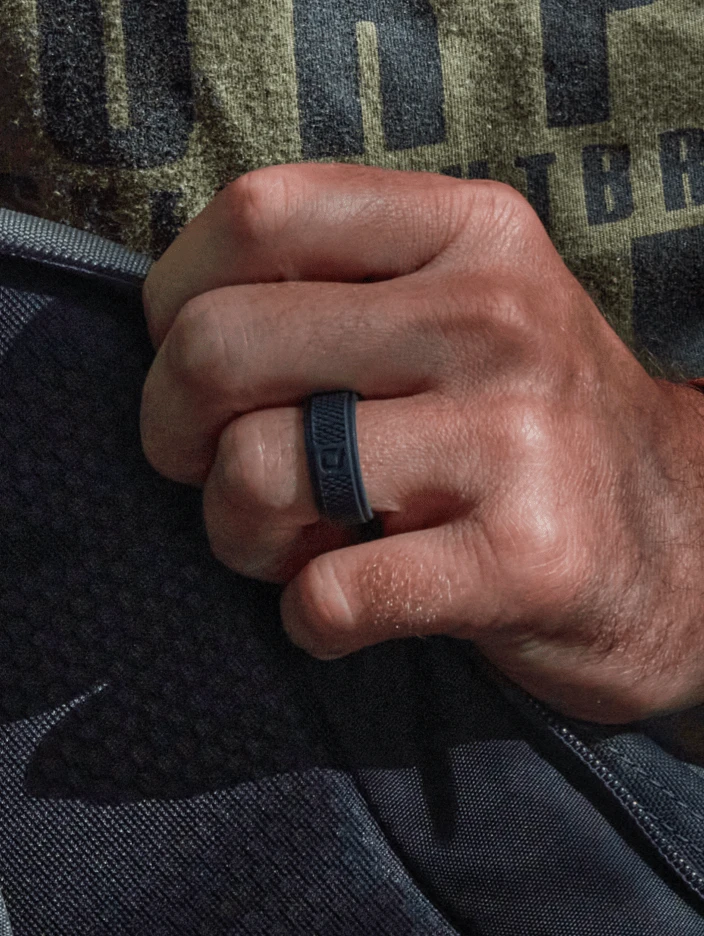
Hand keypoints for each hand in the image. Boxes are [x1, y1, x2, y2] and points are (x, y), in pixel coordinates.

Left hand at [140, 162, 703, 724]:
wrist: (683, 543)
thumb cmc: (530, 427)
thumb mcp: (462, 308)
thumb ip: (340, 288)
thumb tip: (179, 324)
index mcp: (470, 232)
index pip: (260, 214)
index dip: (176, 296)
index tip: (188, 360)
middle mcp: (494, 316)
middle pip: (222, 346)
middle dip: (172, 431)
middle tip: (211, 469)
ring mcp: (515, 437)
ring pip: (257, 474)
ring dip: (237, 535)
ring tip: (295, 543)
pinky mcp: (523, 560)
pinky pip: (328, 596)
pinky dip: (307, 620)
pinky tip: (343, 610)